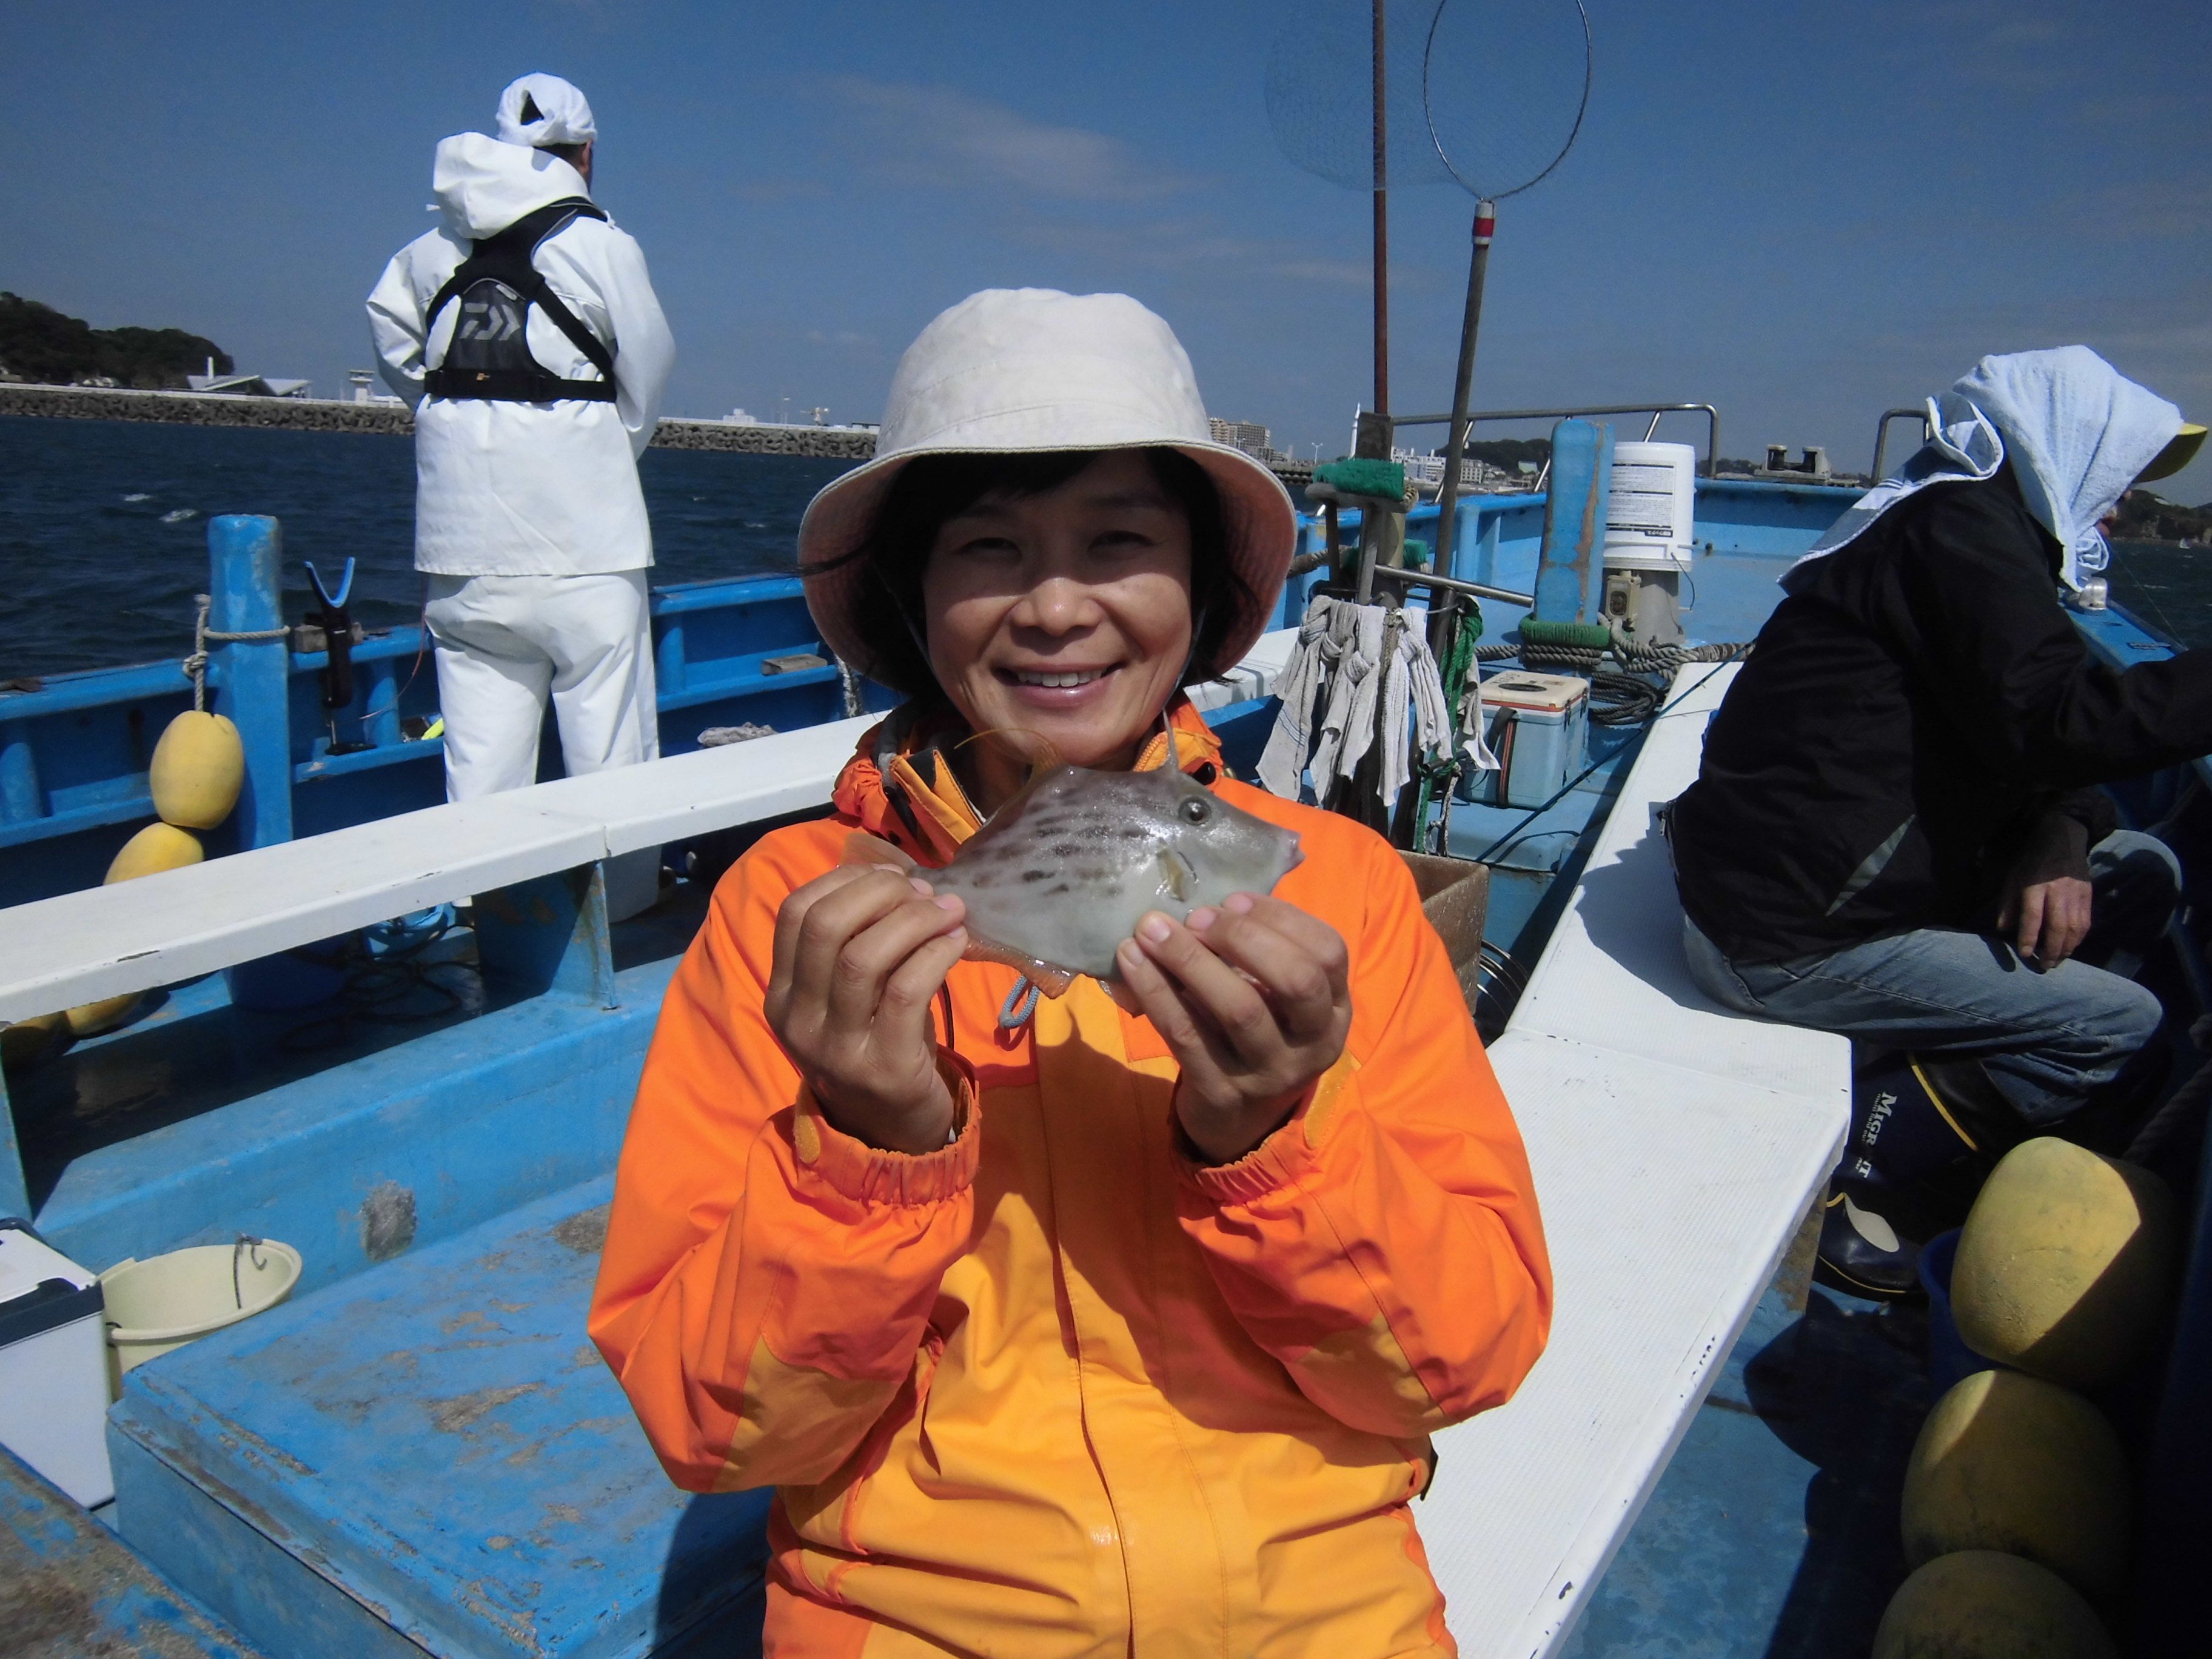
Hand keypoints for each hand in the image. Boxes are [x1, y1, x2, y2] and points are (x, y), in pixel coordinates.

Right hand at [765, 865, 966, 1153]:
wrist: (894, 1131)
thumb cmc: (877, 1045)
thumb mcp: (850, 998)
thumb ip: (857, 943)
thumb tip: (900, 878)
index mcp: (783, 995)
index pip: (795, 913)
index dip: (845, 880)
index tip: (891, 875)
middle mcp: (800, 1021)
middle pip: (826, 927)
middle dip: (880, 893)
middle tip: (924, 892)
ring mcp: (837, 1048)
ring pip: (864, 956)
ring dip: (914, 920)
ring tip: (949, 911)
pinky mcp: (884, 1067)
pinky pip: (907, 990)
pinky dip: (935, 954)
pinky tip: (957, 942)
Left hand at [1115, 893, 1351, 1163]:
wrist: (1239, 1121)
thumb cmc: (1257, 1035)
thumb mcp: (1278, 1000)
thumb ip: (1261, 952)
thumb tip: (1212, 901)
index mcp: (1333, 1010)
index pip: (1328, 951)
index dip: (1281, 918)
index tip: (1232, 901)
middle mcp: (1312, 1044)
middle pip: (1295, 979)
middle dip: (1243, 937)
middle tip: (1196, 917)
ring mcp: (1269, 1073)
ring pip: (1238, 1008)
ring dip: (1190, 959)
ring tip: (1150, 928)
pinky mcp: (1221, 1092)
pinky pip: (1186, 1034)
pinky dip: (1155, 991)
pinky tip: (1130, 960)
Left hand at [1998, 812, 2093, 967]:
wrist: (2063, 840)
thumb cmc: (2032, 861)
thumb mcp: (2013, 878)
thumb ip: (2008, 904)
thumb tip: (2002, 929)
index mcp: (2035, 886)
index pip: (2033, 916)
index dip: (2028, 937)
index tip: (2024, 954)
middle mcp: (2058, 891)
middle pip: (2057, 926)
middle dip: (2051, 949)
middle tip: (2044, 966)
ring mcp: (2076, 894)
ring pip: (2075, 927)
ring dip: (2067, 948)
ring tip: (2057, 961)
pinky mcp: (2088, 896)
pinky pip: (2085, 922)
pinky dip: (2078, 939)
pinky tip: (2070, 948)